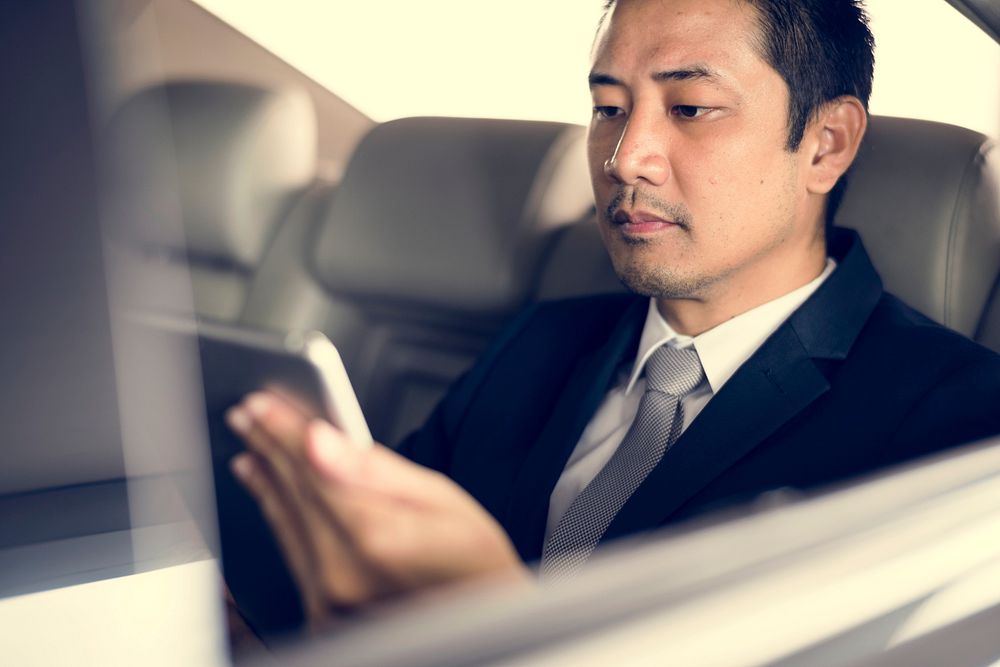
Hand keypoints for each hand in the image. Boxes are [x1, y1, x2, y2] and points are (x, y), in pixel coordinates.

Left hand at [225, 392, 528, 624]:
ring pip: (284, 521)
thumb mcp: (443, 501)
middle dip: (269, 445)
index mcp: (376, 537)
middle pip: (294, 492)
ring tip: (252, 444)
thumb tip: (321, 440)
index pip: (313, 466)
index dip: (283, 429)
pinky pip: (290, 552)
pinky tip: (267, 490)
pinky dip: (276, 514)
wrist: (486, 626)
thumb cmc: (476, 566)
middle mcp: (344, 575)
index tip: (261, 401)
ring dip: (265, 478)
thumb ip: (374, 469)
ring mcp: (329, 601)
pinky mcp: (323, 616)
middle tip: (247, 412)